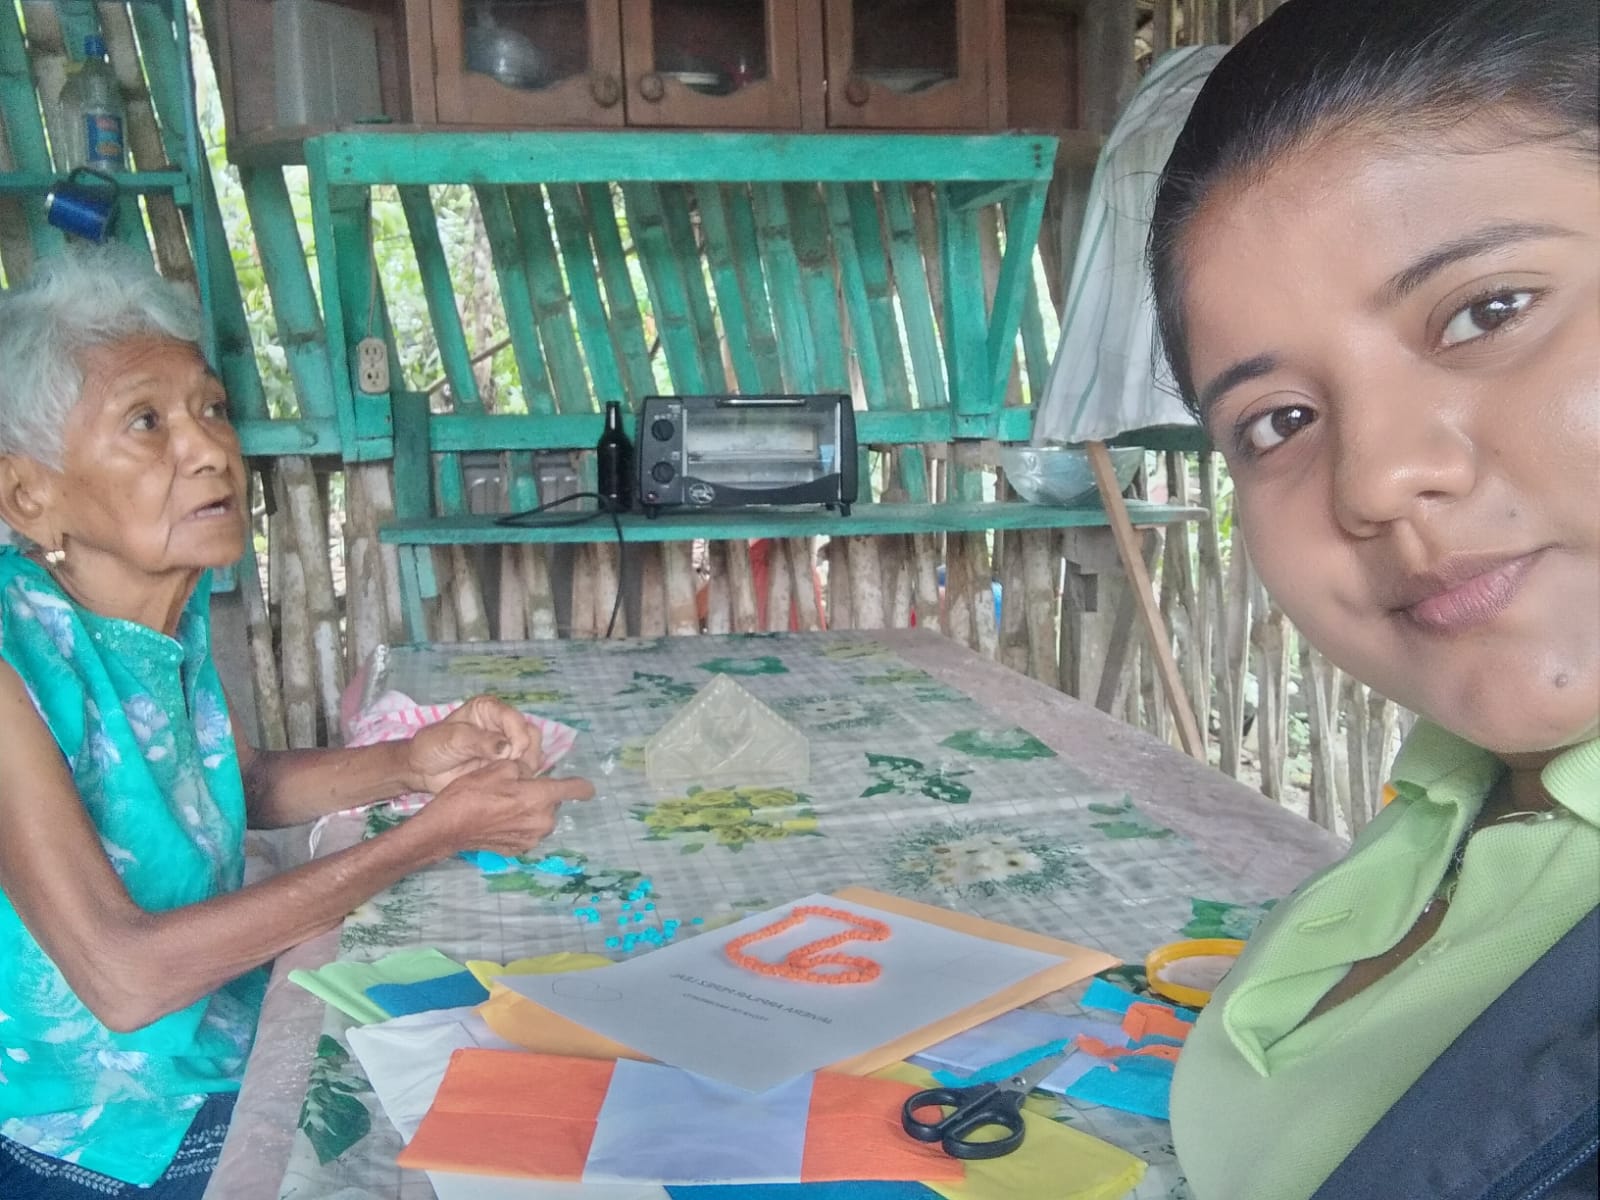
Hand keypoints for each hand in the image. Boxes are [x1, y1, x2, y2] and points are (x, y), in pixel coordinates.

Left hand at [406, 695, 543, 794]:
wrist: (421, 771)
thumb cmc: (431, 746)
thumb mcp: (452, 739)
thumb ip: (480, 741)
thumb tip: (507, 748)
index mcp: (489, 710)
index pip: (515, 718)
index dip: (517, 736)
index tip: (509, 755)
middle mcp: (502, 726)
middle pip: (531, 734)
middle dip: (526, 753)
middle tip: (511, 769)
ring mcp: (506, 747)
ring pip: (533, 753)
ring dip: (526, 767)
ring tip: (509, 778)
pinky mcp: (506, 767)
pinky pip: (525, 771)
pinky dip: (522, 778)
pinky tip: (509, 784)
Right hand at [411, 760, 594, 856]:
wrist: (446, 829)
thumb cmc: (471, 795)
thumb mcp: (497, 769)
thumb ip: (523, 768)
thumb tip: (531, 773)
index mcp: (541, 798)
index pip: (576, 789)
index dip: (582, 785)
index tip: (587, 787)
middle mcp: (543, 822)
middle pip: (554, 803)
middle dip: (542, 794)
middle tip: (517, 788)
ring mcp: (532, 839)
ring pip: (541, 817)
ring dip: (531, 810)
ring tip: (505, 804)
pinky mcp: (518, 850)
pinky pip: (528, 831)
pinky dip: (519, 824)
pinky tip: (500, 819)